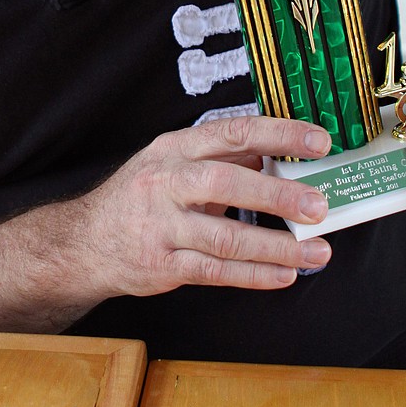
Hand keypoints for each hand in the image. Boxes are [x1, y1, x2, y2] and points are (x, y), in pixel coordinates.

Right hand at [83, 116, 332, 296]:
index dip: (279, 135)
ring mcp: (162, 226)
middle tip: (320, 205)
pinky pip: (216, 271)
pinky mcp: (162, 265)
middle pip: (227, 184)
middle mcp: (166, 182)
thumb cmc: (140, 198)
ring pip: (226, 237)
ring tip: (316, 251)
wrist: (85, 242)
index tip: (319, 141)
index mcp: (176, 148)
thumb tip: (278, 155)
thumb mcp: (173, 164)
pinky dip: (255, 274)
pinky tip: (285, 274)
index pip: (233, 132)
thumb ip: (222, 159)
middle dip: (278, 195)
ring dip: (277, 246)